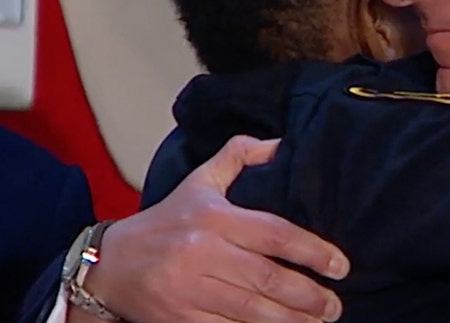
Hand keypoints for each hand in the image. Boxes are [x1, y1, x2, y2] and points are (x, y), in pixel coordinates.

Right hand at [78, 136, 349, 322]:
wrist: (108, 264)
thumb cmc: (165, 221)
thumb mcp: (199, 180)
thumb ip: (238, 157)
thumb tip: (281, 144)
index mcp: (213, 216)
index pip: (274, 234)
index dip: (312, 251)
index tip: (340, 266)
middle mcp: (202, 252)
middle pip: (267, 278)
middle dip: (308, 296)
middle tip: (335, 305)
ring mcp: (189, 289)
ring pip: (251, 311)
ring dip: (291, 321)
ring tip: (319, 322)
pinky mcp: (180, 319)